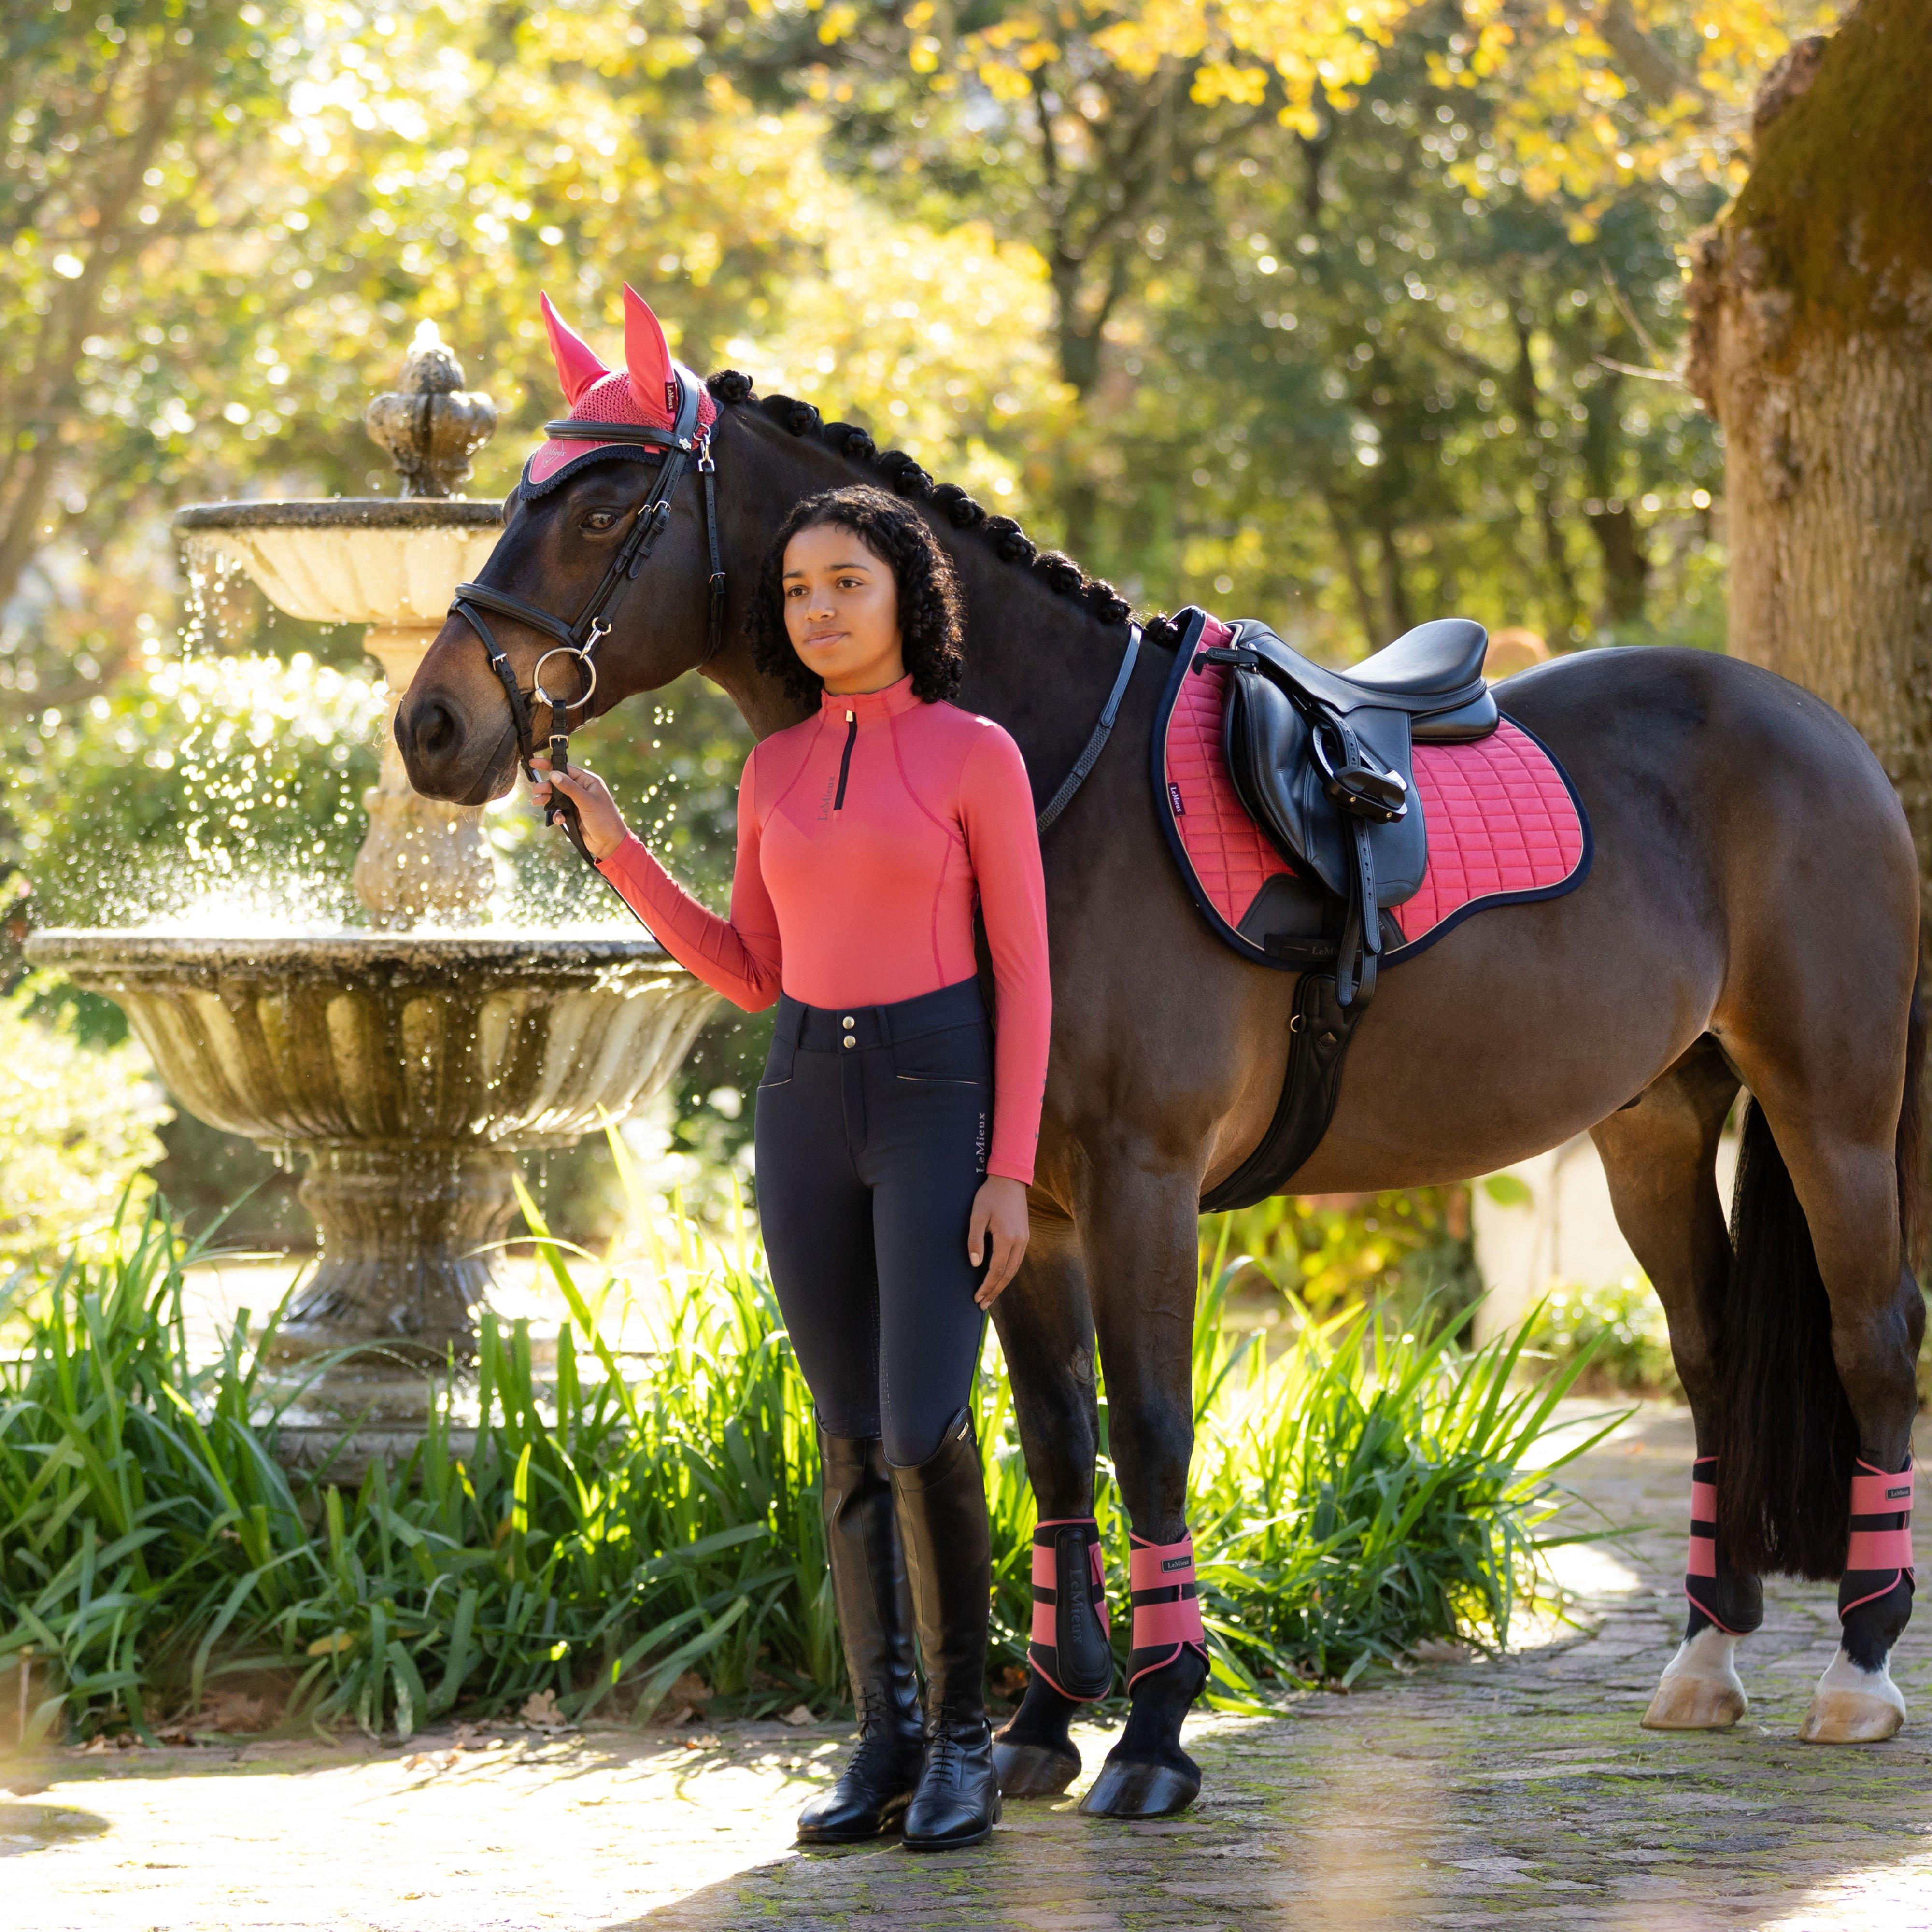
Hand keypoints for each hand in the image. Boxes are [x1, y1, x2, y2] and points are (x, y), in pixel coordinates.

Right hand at [529, 756, 628, 861]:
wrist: (609, 844)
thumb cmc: (604, 820)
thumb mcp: (587, 802)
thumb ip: (570, 788)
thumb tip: (553, 774)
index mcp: (588, 781)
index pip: (566, 769)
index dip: (550, 765)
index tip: (534, 763)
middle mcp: (582, 789)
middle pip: (558, 783)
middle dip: (546, 786)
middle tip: (536, 790)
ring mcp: (576, 802)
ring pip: (556, 797)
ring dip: (547, 799)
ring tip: (537, 802)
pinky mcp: (573, 814)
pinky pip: (559, 811)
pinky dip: (556, 814)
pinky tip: (560, 819)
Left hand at [968, 1176, 1029, 1308]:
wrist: (1010, 1179)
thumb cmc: (990, 1195)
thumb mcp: (977, 1215)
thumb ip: (975, 1240)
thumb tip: (975, 1264)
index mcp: (1006, 1237)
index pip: (996, 1270)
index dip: (986, 1286)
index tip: (977, 1298)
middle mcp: (1019, 1241)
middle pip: (1007, 1274)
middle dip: (994, 1291)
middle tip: (982, 1305)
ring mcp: (1024, 1239)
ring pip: (1014, 1269)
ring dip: (1002, 1284)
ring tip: (990, 1296)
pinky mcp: (1025, 1235)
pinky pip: (1017, 1260)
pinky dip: (1008, 1273)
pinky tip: (1000, 1278)